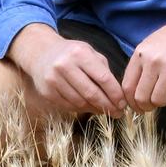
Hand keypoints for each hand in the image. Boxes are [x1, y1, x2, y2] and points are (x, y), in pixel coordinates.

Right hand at [9, 23, 125, 116]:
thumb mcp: (90, 54)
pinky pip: (68, 106)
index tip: (123, 103)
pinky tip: (90, 109)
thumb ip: (104, 70)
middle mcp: (65, 66)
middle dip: (107, 105)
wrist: (42, 53)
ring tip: (106, 111)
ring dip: (95, 109)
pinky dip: (81, 109)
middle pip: (91, 92)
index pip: (103, 78)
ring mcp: (53, 80)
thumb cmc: (73, 54)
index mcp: (81, 54)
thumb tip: (117, 94)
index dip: (115, 93)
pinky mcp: (46, 92)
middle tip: (118, 113)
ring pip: (79, 102)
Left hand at [121, 14, 165, 111]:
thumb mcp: (151, 44)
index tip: (137, 106)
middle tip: (152, 105)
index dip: (131, 102)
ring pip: (158, 100)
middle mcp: (153, 61)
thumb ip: (140, 64)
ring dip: (163, 101)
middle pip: (141, 97)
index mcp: (141, 54)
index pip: (127, 87)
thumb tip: (131, 91)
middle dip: (146, 106)